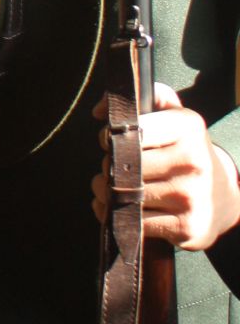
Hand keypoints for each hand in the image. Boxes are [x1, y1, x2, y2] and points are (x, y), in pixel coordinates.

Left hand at [90, 82, 239, 249]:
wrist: (223, 198)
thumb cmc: (188, 151)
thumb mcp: (175, 115)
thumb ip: (142, 97)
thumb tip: (99, 110)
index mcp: (188, 128)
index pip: (134, 129)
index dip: (112, 135)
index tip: (109, 140)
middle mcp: (193, 162)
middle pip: (128, 164)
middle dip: (109, 166)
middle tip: (110, 167)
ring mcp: (190, 197)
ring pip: (128, 194)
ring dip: (106, 192)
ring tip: (107, 186)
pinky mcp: (186, 227)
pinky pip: (136, 223)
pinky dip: (116, 216)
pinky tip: (116, 208)